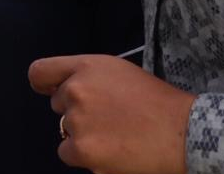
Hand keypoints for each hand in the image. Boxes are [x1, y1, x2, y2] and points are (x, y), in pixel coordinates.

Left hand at [29, 54, 194, 173]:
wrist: (183, 132)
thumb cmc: (158, 103)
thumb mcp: (119, 72)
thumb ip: (89, 76)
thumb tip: (65, 89)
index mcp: (86, 67)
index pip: (41, 72)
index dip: (45, 84)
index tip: (51, 91)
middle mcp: (76, 91)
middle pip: (58, 105)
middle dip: (77, 111)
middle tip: (109, 118)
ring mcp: (78, 122)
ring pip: (65, 131)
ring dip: (83, 135)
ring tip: (115, 135)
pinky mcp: (83, 150)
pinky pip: (69, 153)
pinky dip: (87, 156)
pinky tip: (113, 151)